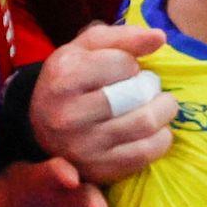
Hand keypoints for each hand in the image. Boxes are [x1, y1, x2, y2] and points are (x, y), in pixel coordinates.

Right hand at [30, 22, 175, 184]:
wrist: (43, 125)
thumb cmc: (72, 78)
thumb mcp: (87, 48)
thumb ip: (123, 37)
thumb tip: (160, 37)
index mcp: (63, 79)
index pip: (122, 64)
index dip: (132, 64)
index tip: (125, 69)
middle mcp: (68, 115)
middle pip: (136, 95)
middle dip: (152, 87)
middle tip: (149, 87)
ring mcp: (83, 147)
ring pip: (145, 123)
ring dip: (163, 111)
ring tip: (158, 105)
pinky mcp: (99, 170)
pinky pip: (146, 152)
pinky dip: (161, 138)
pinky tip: (154, 130)